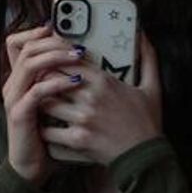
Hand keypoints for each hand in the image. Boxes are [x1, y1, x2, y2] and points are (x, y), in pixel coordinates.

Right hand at [3, 26, 87, 182]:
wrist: (33, 165)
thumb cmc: (48, 133)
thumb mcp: (54, 101)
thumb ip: (61, 79)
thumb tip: (87, 57)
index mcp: (21, 78)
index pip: (17, 42)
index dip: (36, 32)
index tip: (61, 29)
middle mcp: (13, 83)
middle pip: (26, 47)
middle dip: (54, 41)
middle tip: (79, 44)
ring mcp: (14, 97)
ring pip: (29, 63)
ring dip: (56, 56)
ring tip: (80, 56)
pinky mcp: (19, 113)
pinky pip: (36, 91)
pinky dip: (56, 82)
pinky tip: (75, 81)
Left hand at [37, 34, 162, 164]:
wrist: (145, 157)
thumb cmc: (147, 122)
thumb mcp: (152, 87)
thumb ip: (147, 58)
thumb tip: (142, 35)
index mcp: (105, 82)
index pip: (68, 61)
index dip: (55, 61)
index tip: (50, 63)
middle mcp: (90, 97)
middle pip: (52, 79)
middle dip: (43, 80)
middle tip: (39, 84)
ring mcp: (82, 119)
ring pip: (46, 103)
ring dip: (41, 104)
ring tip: (40, 105)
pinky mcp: (76, 139)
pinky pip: (48, 130)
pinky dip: (44, 129)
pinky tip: (46, 127)